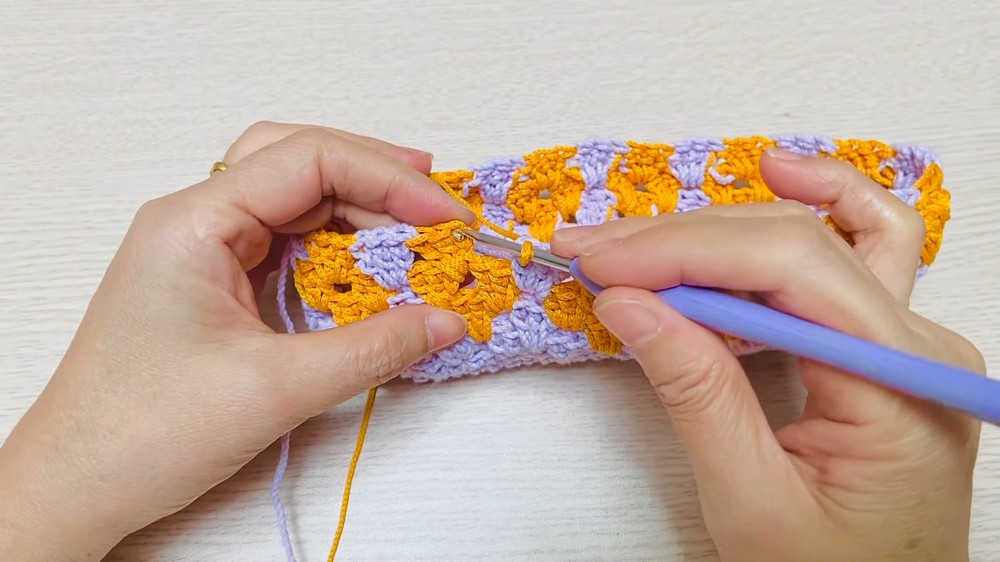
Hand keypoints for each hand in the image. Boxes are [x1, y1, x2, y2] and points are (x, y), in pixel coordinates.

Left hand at [0, 122, 472, 559]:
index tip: (444, 215)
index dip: (387, 179)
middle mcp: (196, 219)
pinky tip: (370, 265)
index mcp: (195, 221)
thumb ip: (374, 349)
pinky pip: (284, 241)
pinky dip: (335, 246)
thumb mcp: (277, 388)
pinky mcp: (214, 281)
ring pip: (293, 197)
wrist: (79, 485)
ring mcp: (203, 248)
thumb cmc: (147, 432)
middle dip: (375, 174)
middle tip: (438, 202)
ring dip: (357, 208)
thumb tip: (449, 322)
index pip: (308, 159)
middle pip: (298, 158)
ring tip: (416, 230)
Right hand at [551, 148, 983, 561]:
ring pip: (820, 236)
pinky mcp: (874, 347)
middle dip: (684, 238)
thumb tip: (627, 304)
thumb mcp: (751, 502)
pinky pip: (842, 259)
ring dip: (722, 227)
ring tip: (636, 238)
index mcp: (900, 385)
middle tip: (593, 246)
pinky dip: (788, 226)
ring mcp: (901, 342)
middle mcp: (915, 346)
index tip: (601, 261)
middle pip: (798, 242)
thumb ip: (696, 395)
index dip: (684, 251)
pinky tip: (755, 197)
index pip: (790, 270)